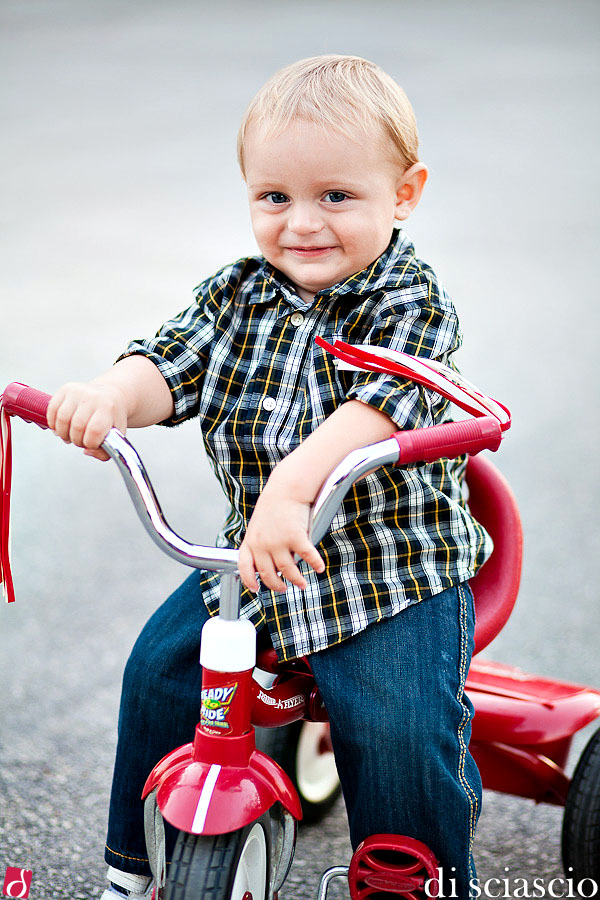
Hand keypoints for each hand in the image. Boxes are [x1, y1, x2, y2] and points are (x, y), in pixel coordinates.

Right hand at [46, 381, 127, 460]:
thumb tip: (86, 451)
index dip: (90, 443)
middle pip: (77, 427)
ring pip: (61, 419)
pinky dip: (53, 423)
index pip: (94, 431)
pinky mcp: (66, 389)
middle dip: (76, 440)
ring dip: (63, 434)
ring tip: (70, 435)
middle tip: (80, 440)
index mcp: (108, 408)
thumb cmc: (111, 419)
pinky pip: (52, 410)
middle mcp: (93, 397)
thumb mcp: (116, 437)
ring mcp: (78, 391)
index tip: (92, 443)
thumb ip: (104, 452)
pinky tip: (61, 427)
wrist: (110, 396)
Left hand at [238, 470, 324, 592]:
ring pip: (288, 570)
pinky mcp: (296, 537)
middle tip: (284, 589)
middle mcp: (262, 544)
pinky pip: (306, 557)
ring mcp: (278, 542)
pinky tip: (319, 568)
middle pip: (268, 573)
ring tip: (302, 585)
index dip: (249, 581)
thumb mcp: (259, 525)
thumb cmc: (275, 505)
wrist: (286, 488)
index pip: (244, 566)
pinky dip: (315, 564)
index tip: (256, 589)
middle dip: (277, 585)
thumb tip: (271, 564)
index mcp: (251, 540)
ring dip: (296, 580)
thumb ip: (260, 544)